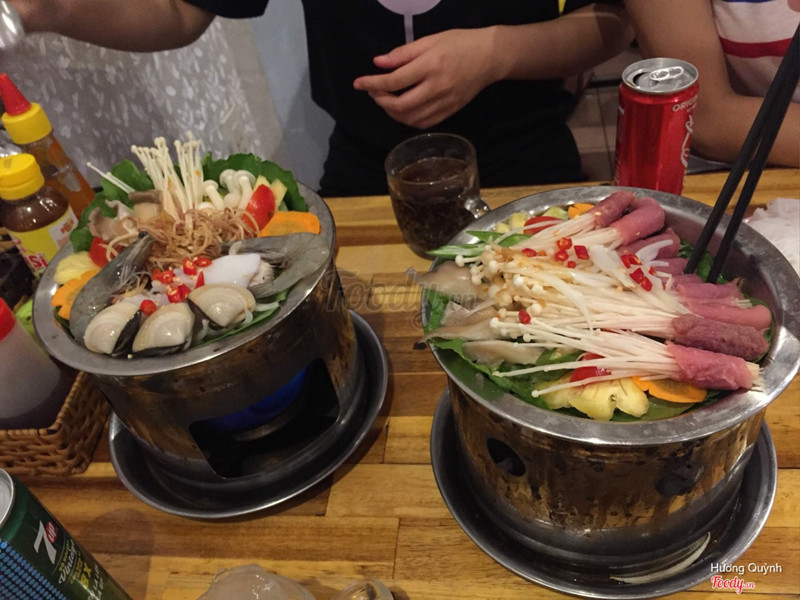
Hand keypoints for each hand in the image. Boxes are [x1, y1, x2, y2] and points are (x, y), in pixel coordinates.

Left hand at [353, 28, 497, 128]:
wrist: (490, 58)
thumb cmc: (459, 44)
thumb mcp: (430, 40)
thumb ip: (403, 54)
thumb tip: (378, 64)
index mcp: (431, 65)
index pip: (394, 81)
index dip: (372, 83)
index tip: (358, 83)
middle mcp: (437, 87)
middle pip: (400, 105)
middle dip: (381, 100)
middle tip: (374, 92)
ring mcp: (444, 103)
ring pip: (410, 118)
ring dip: (392, 112)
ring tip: (386, 99)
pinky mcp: (450, 112)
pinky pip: (423, 123)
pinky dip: (407, 120)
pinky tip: (403, 109)